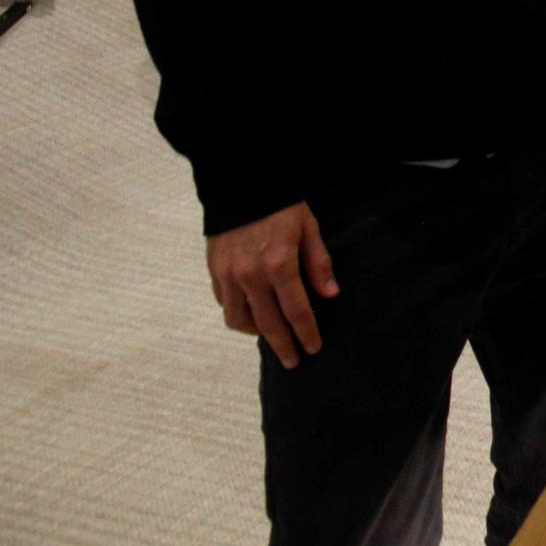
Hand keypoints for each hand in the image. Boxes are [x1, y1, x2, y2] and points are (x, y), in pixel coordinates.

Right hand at [205, 202, 337, 368]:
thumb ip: (318, 263)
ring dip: (257, 333)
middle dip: (283, 346)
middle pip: (269, 324)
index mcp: (280, 264)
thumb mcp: (309, 228)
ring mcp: (229, 276)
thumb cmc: (281, 205)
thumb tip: (330, 295)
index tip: (313, 348)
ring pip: (240, 320)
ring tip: (272, 337)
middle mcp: (252, 276)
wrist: (239, 184)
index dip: (306, 333)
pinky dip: (238, 315)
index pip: (297, 311)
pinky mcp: (215, 272)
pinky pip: (225, 305)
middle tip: (293, 361)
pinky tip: (251, 314)